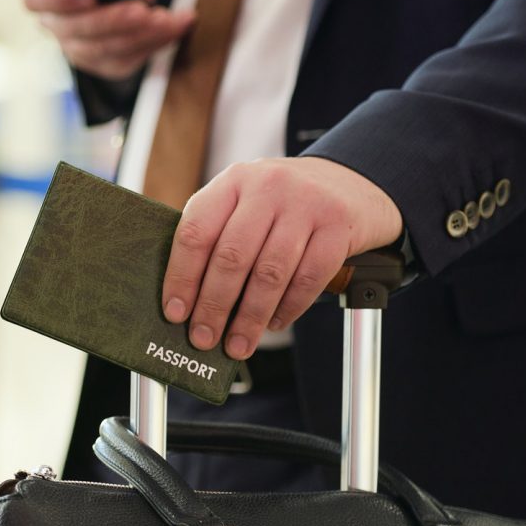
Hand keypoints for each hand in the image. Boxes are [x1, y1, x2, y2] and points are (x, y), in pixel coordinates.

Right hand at [23, 0, 194, 79]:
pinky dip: (156, 43)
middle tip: (142, 9)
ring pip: (105, 50)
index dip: (59, 0)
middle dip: (113, 21)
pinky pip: (129, 60)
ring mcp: (79, 49)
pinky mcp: (106, 64)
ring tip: (168, 17)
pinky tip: (178, 24)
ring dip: (140, 34)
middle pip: (75, 31)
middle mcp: (56, 24)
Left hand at [162, 157, 404, 359]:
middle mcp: (268, 186)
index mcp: (234, 181)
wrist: (351, 183)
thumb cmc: (285, 204)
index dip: (182, 277)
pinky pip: (308, 278)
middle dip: (214, 306)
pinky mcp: (338, 225)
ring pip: (270, 272)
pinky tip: (274, 323)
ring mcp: (306, 204)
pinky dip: (289, 308)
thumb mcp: (247, 202)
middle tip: (204, 338)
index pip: (196, 231)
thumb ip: (219, 236)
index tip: (175, 313)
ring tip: (238, 344)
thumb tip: (189, 301)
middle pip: (232, 256)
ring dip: (250, 317)